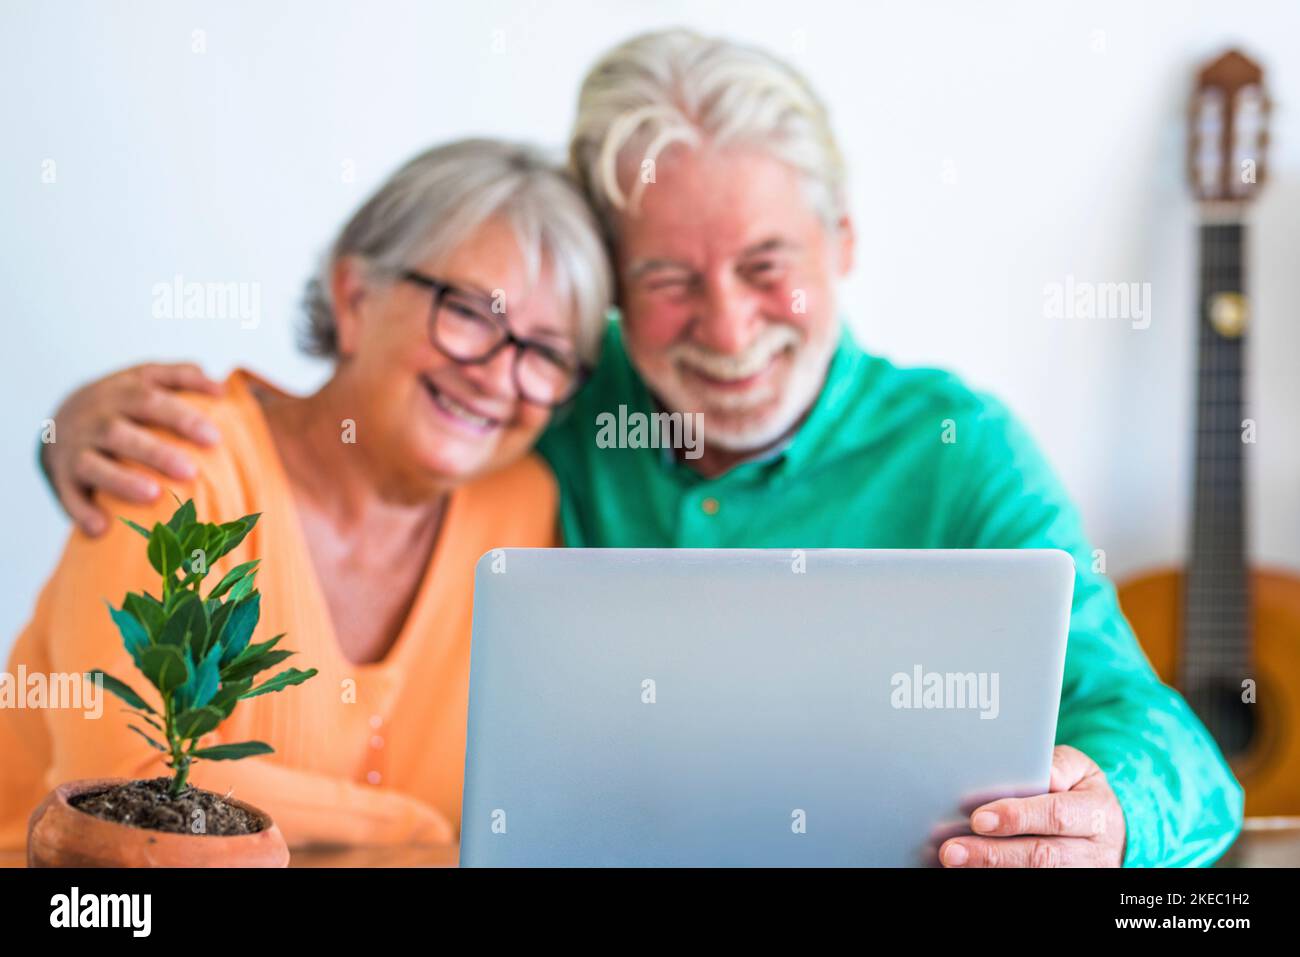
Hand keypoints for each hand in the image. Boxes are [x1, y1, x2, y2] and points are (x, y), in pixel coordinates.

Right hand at [41, 362, 223, 535]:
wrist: (58, 422)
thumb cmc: (122, 404)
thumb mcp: (145, 378)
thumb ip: (182, 377)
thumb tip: (221, 389)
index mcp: (122, 392)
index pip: (151, 397)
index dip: (182, 415)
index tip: (215, 437)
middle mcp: (96, 418)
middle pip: (120, 432)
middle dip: (155, 452)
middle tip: (191, 471)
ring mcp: (76, 447)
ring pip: (92, 464)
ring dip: (121, 480)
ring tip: (153, 494)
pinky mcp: (62, 476)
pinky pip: (68, 495)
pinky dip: (81, 511)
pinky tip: (101, 528)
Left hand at [939, 745, 1125, 866]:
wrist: (1107, 829)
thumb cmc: (1081, 792)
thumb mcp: (1081, 770)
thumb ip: (1060, 766)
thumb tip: (1042, 772)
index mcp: (1095, 814)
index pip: (1056, 815)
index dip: (1017, 817)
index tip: (979, 818)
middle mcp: (1091, 851)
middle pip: (1040, 856)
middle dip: (992, 853)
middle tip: (952, 849)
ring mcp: (1079, 873)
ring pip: (1034, 875)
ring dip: (990, 868)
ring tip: (954, 861)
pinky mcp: (1062, 883)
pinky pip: (1030, 882)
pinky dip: (997, 877)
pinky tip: (970, 870)